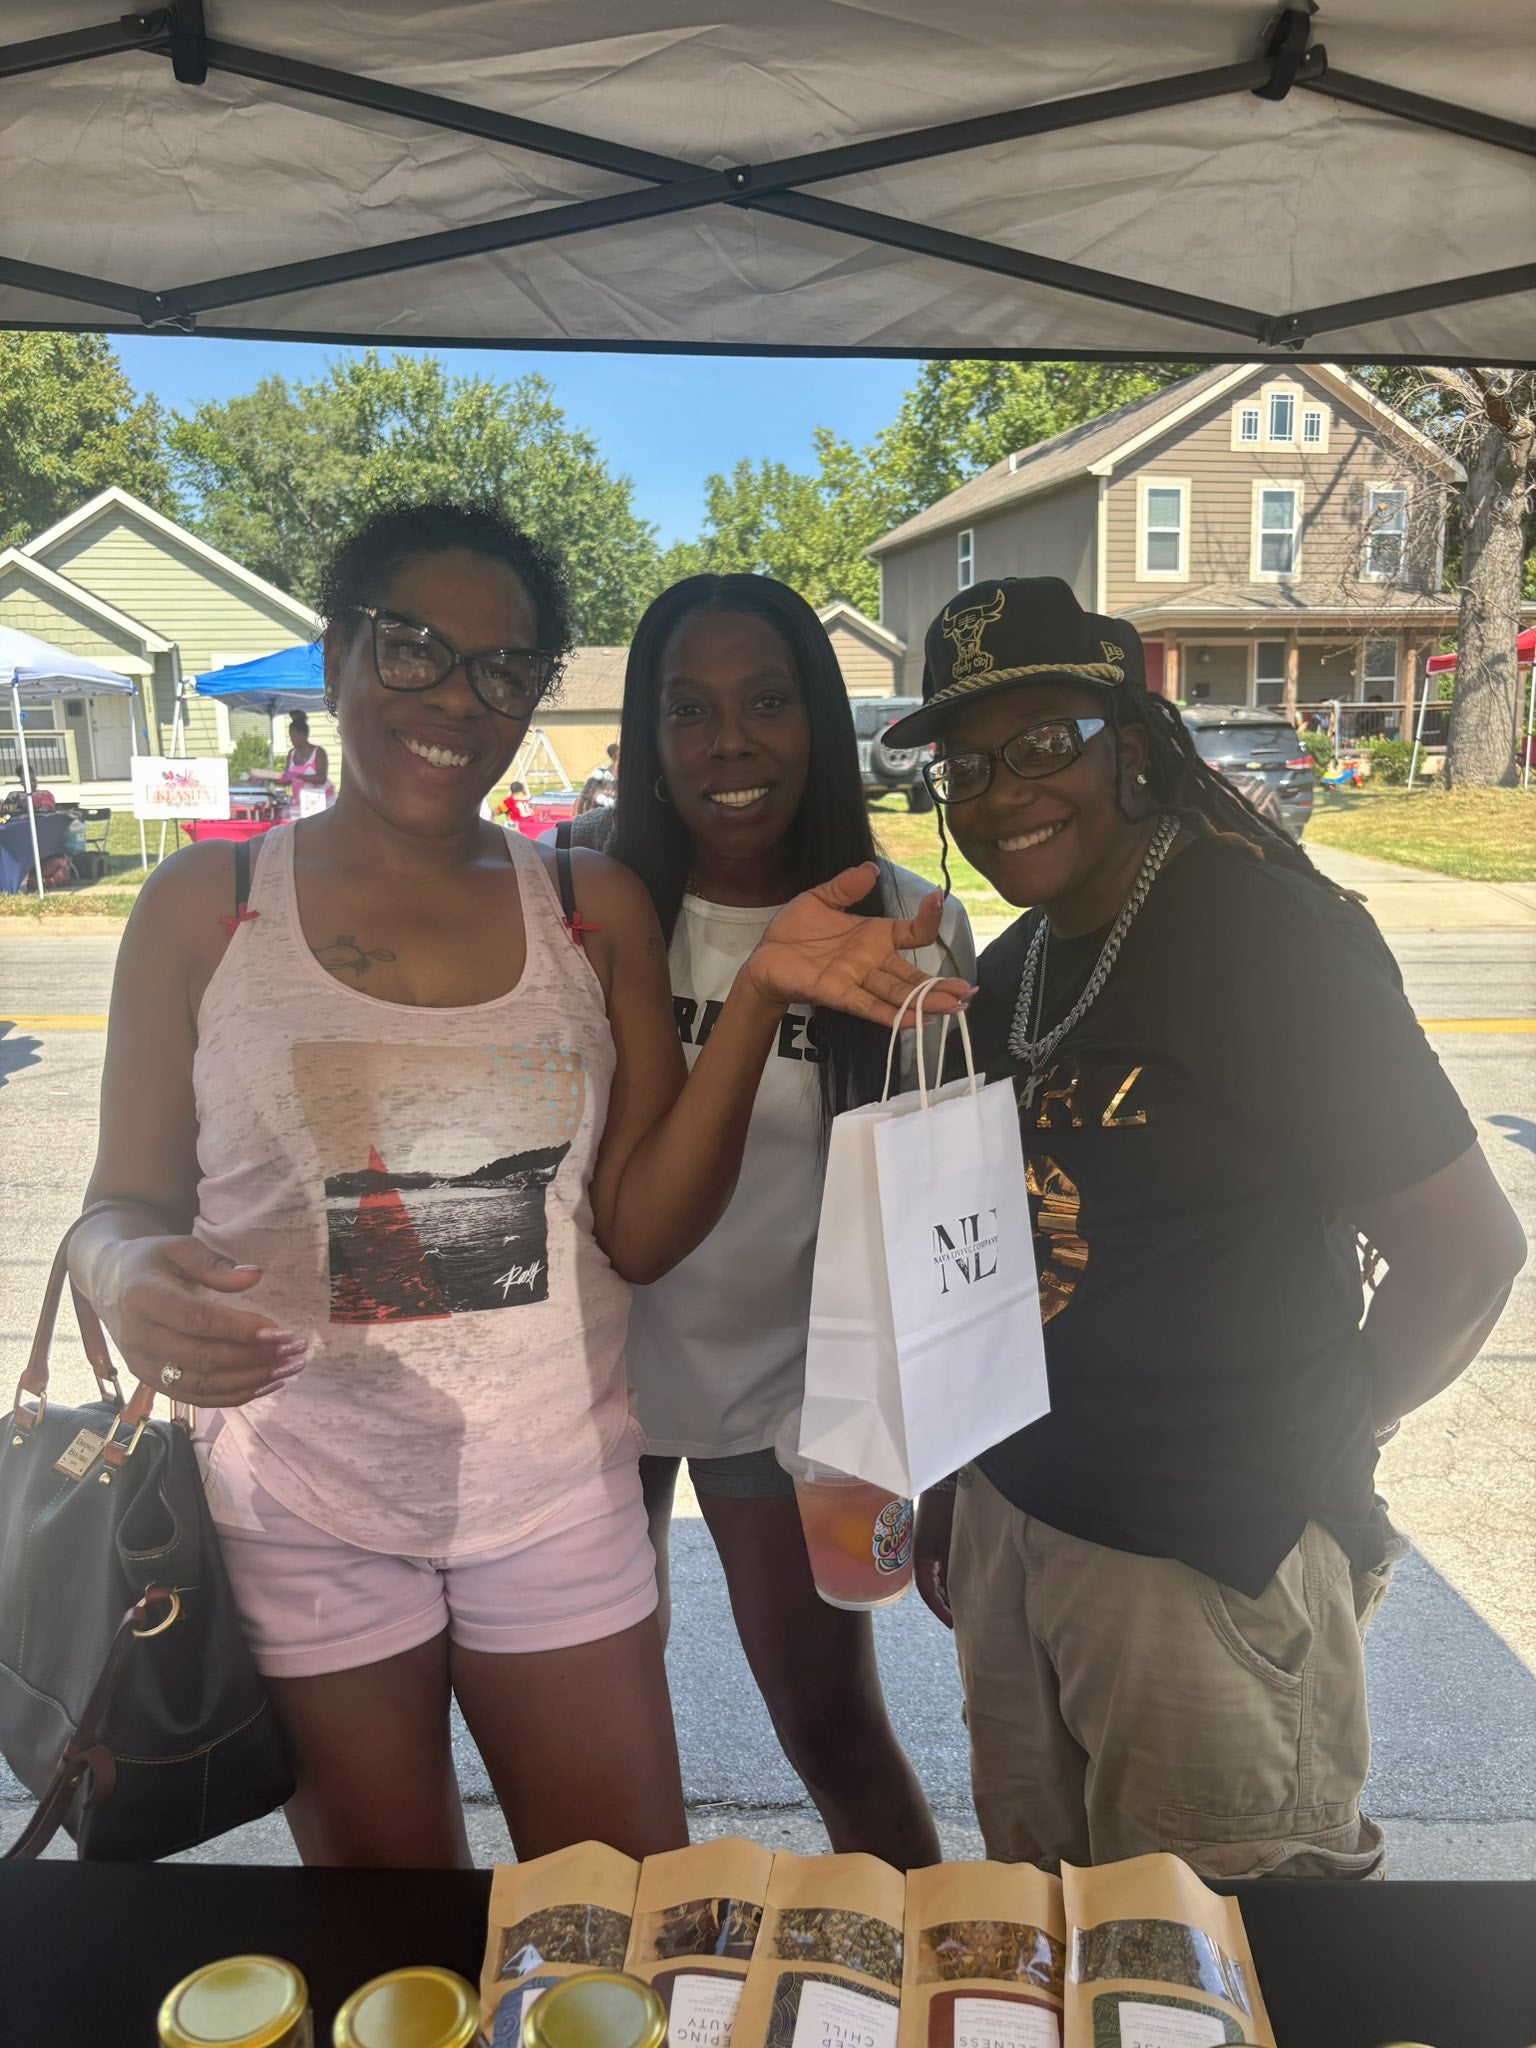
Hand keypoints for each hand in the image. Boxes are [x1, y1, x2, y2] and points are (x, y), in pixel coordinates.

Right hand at [91, 1236, 307, 1408]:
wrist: (106, 1282)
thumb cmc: (150, 1261)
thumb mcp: (177, 1248)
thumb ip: (215, 1264)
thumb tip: (256, 1275)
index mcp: (143, 1297)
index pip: (197, 1320)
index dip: (240, 1329)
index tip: (281, 1331)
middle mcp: (139, 1337)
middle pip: (202, 1358)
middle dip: (255, 1358)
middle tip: (296, 1350)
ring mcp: (142, 1365)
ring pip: (201, 1386)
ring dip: (250, 1382)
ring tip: (290, 1368)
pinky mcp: (151, 1382)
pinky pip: (195, 1398)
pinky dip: (233, 1396)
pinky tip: (266, 1384)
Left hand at [745, 865, 973, 1026]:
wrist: (764, 957)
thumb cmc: (794, 931)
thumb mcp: (820, 899)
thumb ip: (846, 887)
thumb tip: (871, 867)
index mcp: (874, 936)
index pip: (912, 932)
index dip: (927, 917)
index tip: (938, 898)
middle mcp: (873, 962)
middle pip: (913, 975)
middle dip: (941, 985)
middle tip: (969, 992)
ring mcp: (858, 981)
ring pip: (899, 994)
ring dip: (926, 1002)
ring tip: (955, 1008)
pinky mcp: (839, 995)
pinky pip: (870, 1006)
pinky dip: (892, 1014)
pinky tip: (915, 1020)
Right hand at [915, 1488, 955, 1628]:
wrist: (944, 1484)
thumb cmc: (944, 1512)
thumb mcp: (947, 1544)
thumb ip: (950, 1568)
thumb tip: (956, 1594)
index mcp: (920, 1560)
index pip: (928, 1593)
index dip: (940, 1610)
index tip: (953, 1625)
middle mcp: (922, 1558)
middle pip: (932, 1589)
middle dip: (946, 1606)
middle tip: (963, 1622)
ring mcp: (928, 1551)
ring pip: (938, 1580)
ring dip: (948, 1593)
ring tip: (966, 1608)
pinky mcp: (937, 1543)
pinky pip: (942, 1568)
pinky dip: (951, 1580)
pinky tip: (964, 1585)